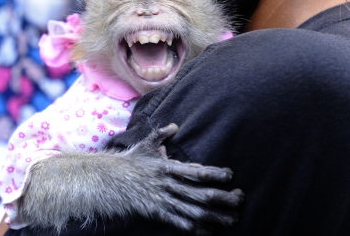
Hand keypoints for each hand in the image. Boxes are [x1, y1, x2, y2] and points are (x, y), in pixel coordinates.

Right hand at [129, 123, 243, 234]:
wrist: (109, 180)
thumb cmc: (131, 162)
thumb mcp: (145, 144)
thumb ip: (161, 134)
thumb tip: (174, 125)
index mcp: (167, 168)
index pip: (196, 171)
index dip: (215, 174)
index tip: (230, 175)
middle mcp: (168, 185)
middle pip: (200, 194)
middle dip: (223, 198)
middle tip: (240, 199)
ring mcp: (163, 201)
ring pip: (194, 212)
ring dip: (215, 216)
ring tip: (233, 219)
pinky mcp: (157, 213)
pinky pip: (179, 223)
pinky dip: (195, 229)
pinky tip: (209, 231)